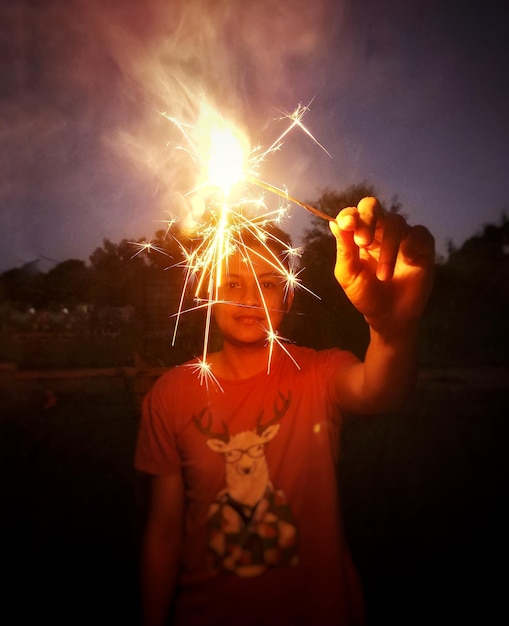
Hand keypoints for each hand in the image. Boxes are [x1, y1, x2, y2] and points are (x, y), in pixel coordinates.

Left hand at [329, 197, 434, 330]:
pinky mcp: (422, 245)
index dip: (349, 215)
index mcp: (359, 235)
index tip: (347, 224)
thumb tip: (334, 222)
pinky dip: (412, 245)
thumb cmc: (366, 295)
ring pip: (396, 222)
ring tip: (383, 275)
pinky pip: (419, 233)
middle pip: (373, 207)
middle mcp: (380, 231)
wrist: (389, 316)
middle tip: (363, 241)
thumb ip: (344, 249)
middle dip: (368, 219)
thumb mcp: (349, 275)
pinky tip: (408, 261)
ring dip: (388, 247)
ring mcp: (402, 236)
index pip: (353, 214)